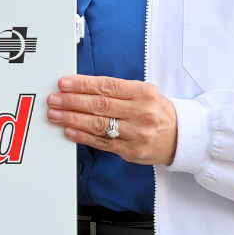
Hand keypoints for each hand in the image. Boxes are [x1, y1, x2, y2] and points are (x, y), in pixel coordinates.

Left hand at [47, 75, 177, 165]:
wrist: (179, 137)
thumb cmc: (156, 111)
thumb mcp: (144, 92)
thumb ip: (116, 90)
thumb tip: (82, 87)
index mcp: (144, 93)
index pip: (107, 86)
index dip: (83, 84)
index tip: (64, 83)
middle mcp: (141, 113)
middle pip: (100, 105)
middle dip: (72, 101)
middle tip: (54, 99)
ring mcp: (136, 134)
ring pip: (98, 125)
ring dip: (72, 119)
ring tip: (56, 114)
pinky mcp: (131, 151)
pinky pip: (102, 143)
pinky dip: (82, 137)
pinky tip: (69, 131)